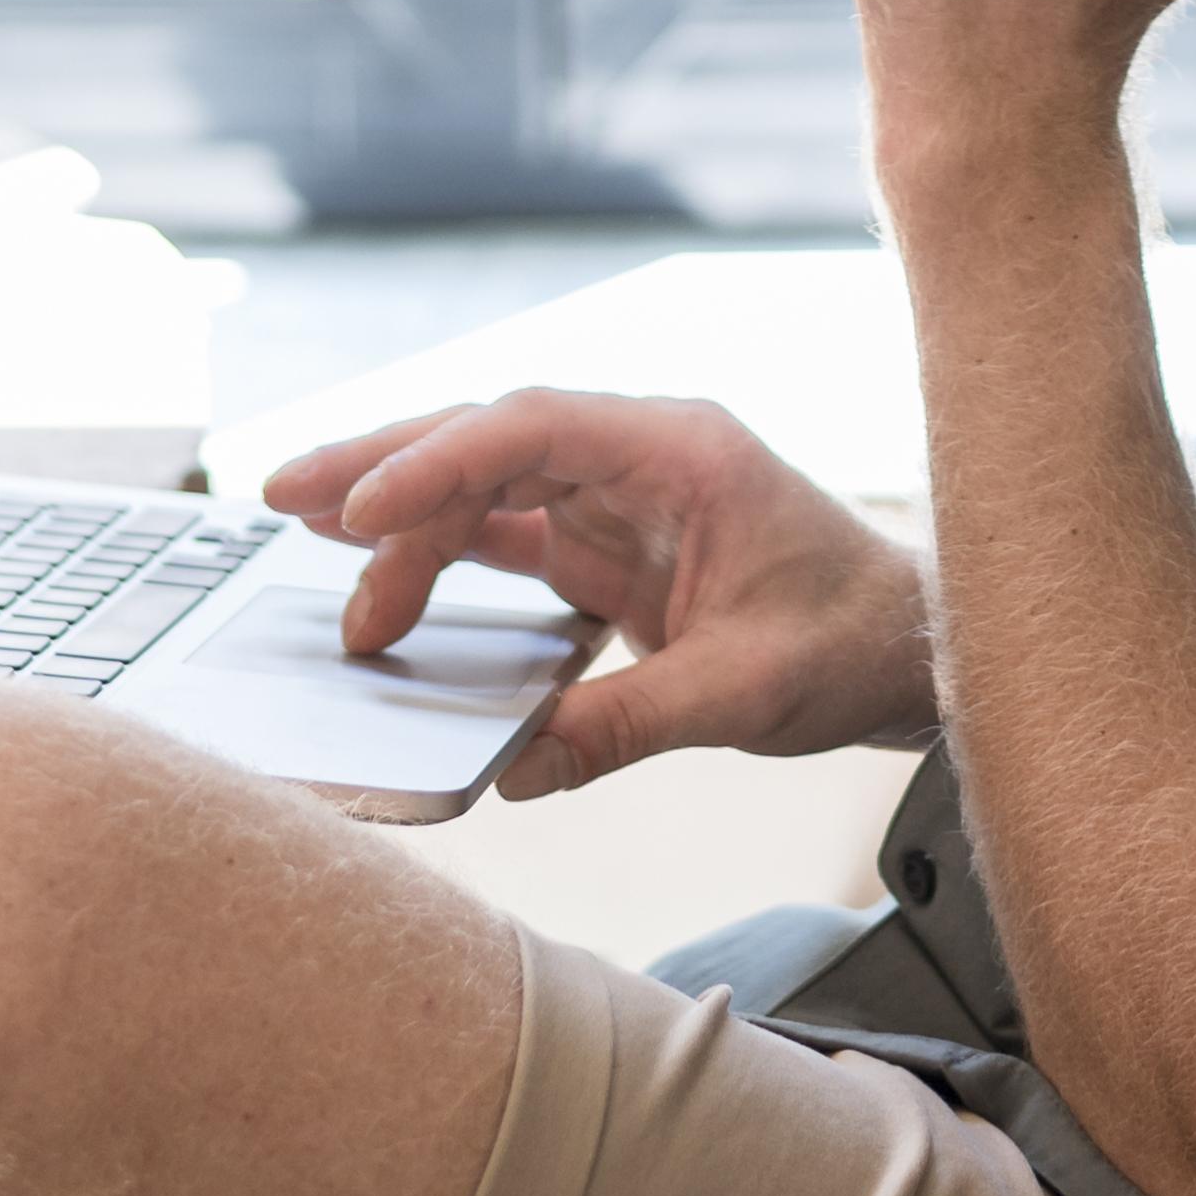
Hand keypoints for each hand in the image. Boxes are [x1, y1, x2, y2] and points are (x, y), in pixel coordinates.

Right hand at [259, 390, 937, 798]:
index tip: (359, 509)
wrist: (910, 649)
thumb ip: (627, 723)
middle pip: (490, 438)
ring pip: (488, 484)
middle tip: (285, 495)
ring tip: (311, 545)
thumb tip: (516, 767)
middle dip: (388, 463)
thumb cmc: (852, 644)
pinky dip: (442, 553)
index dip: (438, 462)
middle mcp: (639, 457)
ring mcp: (620, 500)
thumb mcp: (745, 692)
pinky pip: (508, 537)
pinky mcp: (609, 550)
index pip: (532, 428)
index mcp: (679, 450)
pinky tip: (380, 580)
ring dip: (404, 515)